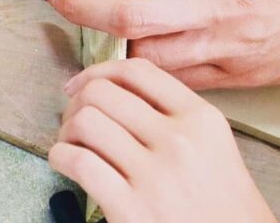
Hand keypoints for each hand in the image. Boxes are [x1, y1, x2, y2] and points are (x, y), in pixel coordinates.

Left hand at [48, 0, 279, 89]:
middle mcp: (219, 3)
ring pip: (145, 55)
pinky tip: (141, 48)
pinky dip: (150, 64)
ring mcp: (228, 46)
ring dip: (109, 41)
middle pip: (128, 12)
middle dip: (81, 4)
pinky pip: (178, 78)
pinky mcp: (238, 77)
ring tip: (96, 25)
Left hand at [49, 58, 275, 222]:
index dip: (100, 70)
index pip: (137, 71)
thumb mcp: (210, 139)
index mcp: (199, 116)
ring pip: (86, 121)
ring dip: (67, 129)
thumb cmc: (219, 197)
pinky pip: (79, 162)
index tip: (83, 83)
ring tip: (72, 141)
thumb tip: (114, 87)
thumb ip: (173, 110)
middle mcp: (178, 139)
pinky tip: (64, 161)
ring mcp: (155, 176)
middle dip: (78, 100)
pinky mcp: (131, 210)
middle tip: (75, 117)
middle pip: (103, 92)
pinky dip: (60, 156)